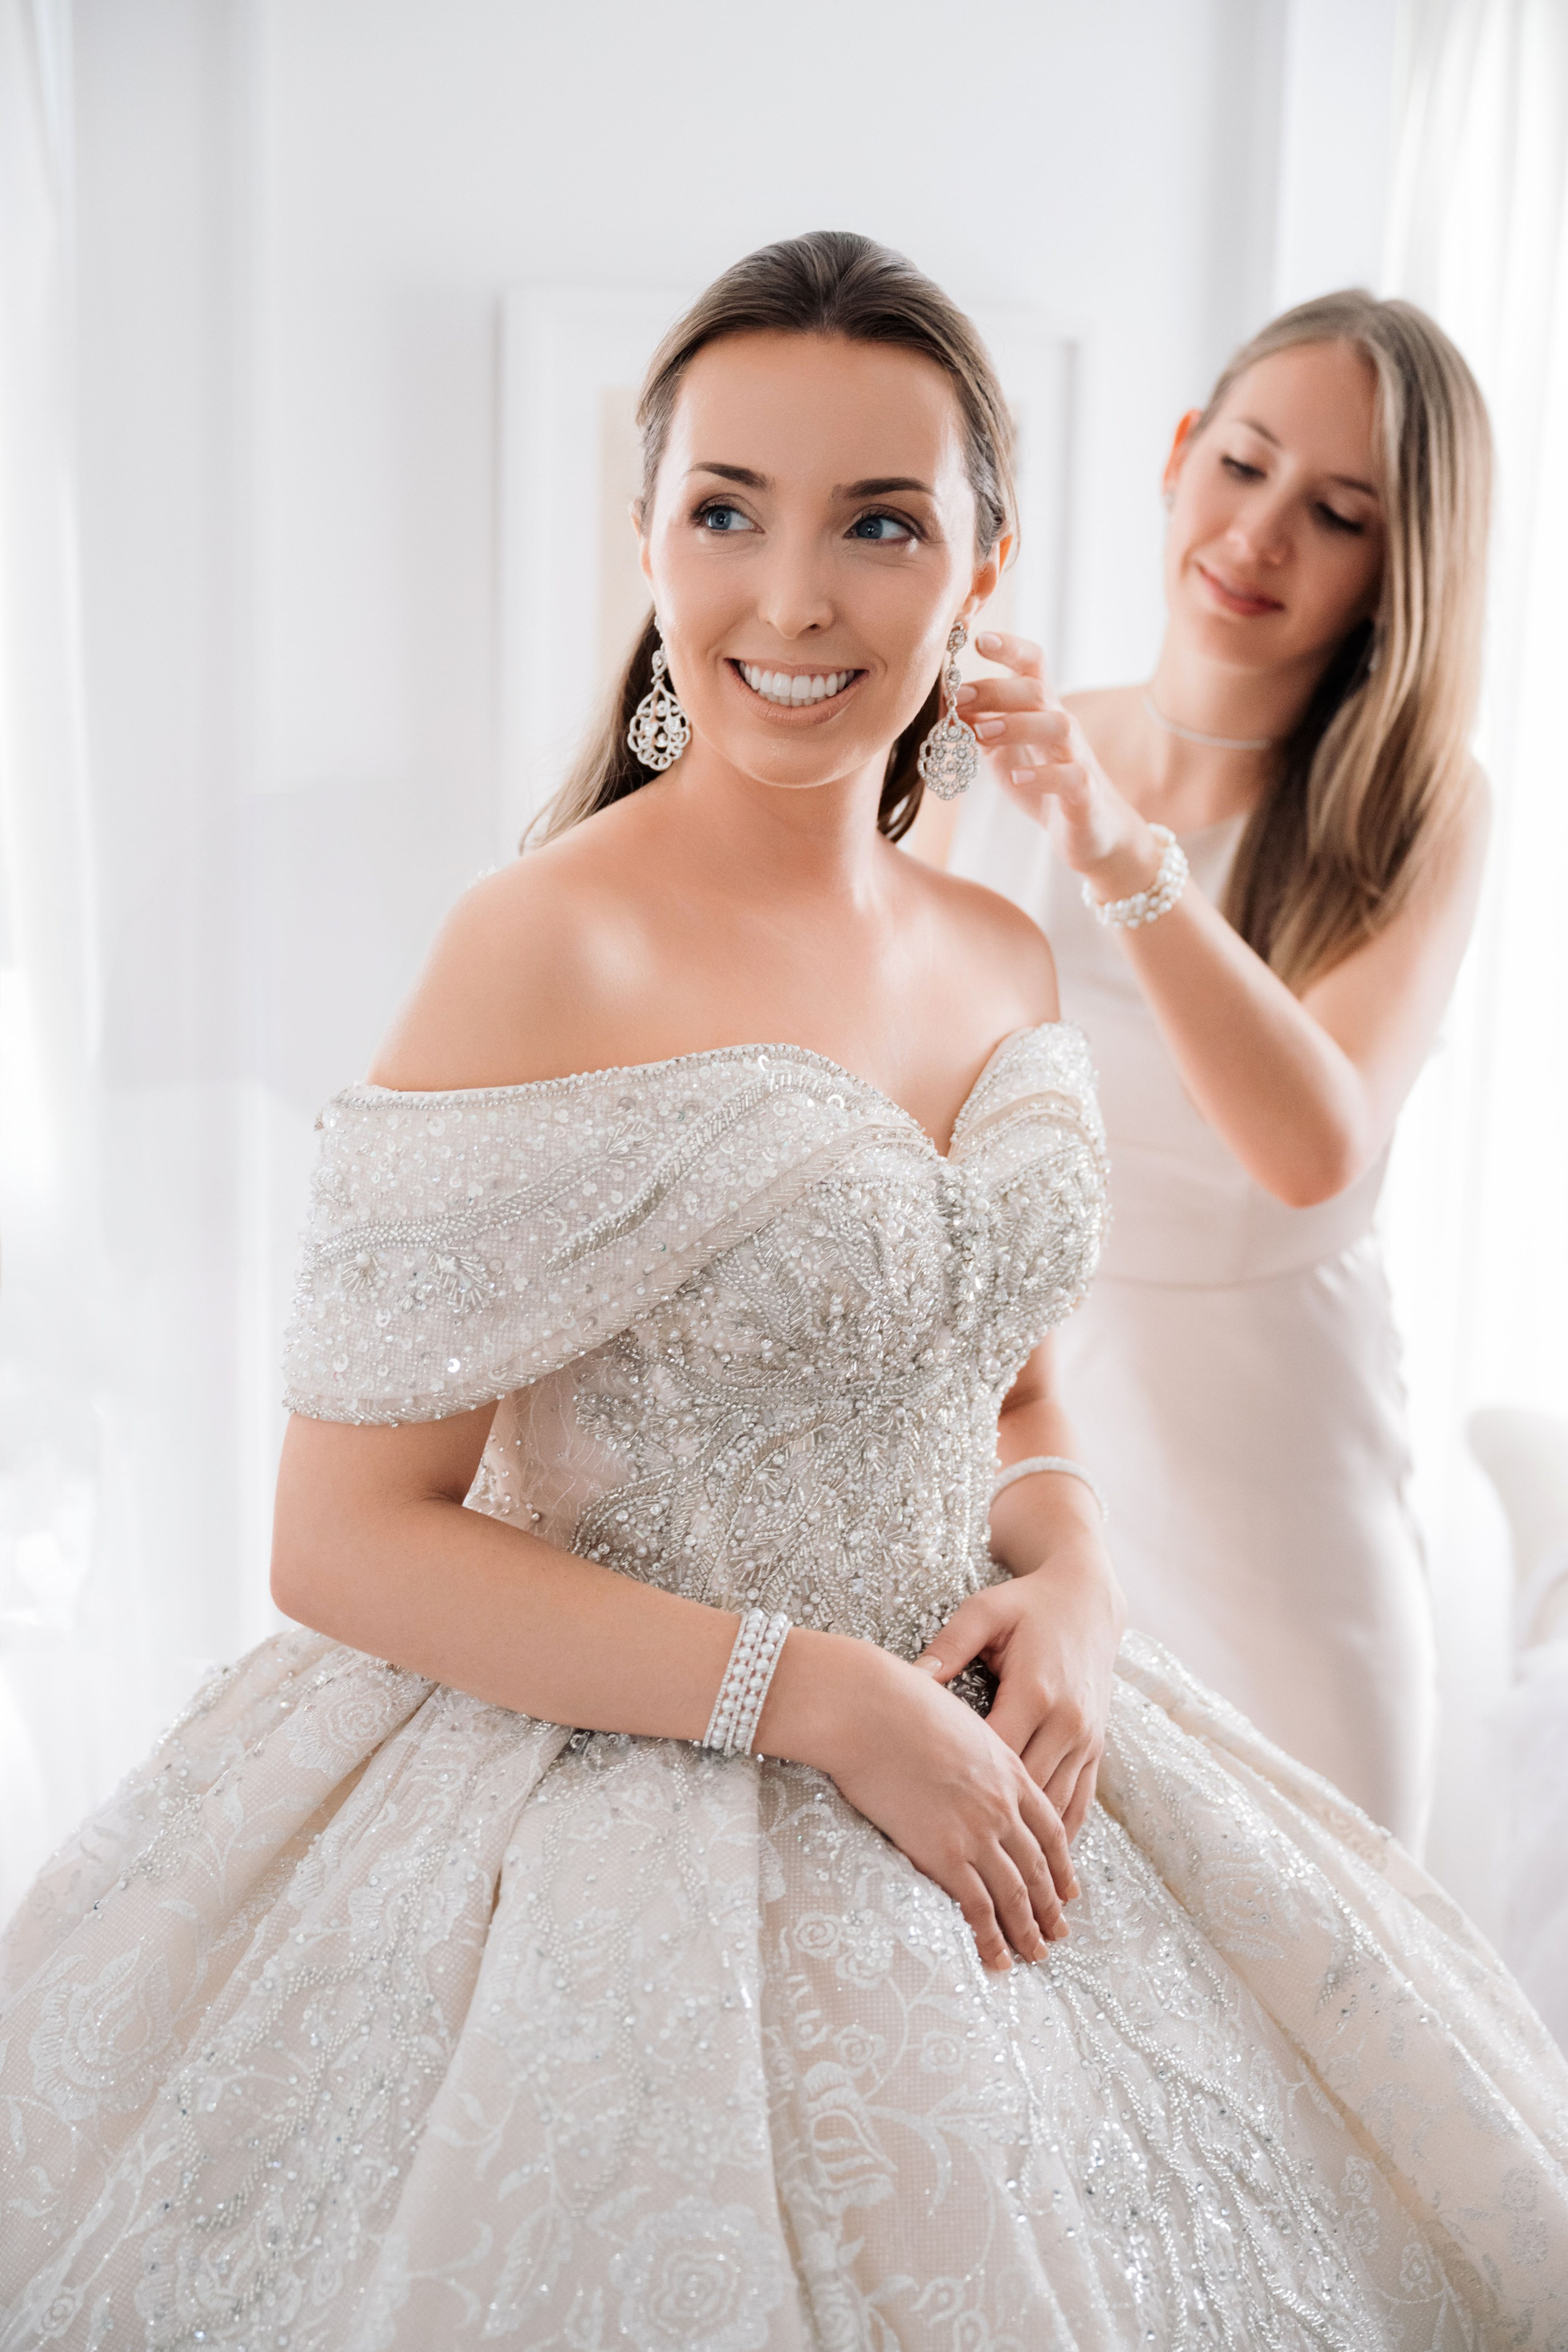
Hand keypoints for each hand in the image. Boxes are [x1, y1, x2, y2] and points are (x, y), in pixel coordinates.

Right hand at [811, 1648, 1077, 1970]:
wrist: (869, 1709)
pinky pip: (977, 1907)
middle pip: (1039, 1867)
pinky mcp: (945, 1853)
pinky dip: (990, 1938)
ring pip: (1016, 1893)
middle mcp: (1003, 1805)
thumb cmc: (897, 1702)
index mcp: (1009, 1769)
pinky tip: (996, 1959)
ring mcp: (977, 1831)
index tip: (1069, 1888)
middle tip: (1058, 1933)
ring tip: (1034, 1955)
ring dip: (1027, 1930)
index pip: (1049, 1827)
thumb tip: (956, 1755)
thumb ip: (969, 1748)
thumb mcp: (955, 1719)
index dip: (1062, 1863)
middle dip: (1051, 1905)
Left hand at [912, 1535, 1119, 1840]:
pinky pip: (1082, 1799)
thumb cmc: (1026, 1604)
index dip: (964, 1792)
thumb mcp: (984, 1612)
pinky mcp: (1097, 1745)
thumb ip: (948, 1647)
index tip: (930, 1821)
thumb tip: (908, 1679)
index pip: (995, 1757)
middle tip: (962, 1870)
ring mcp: (1086, 1738)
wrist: (1088, 1599)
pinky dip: (1064, 1833)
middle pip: (1028, 1795)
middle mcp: (1067, 1722)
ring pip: (1058, 1807)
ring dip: (1036, 1849)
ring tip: (1009, 1889)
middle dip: (998, 1836)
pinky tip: (1045, 1865)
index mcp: (1035, 1692)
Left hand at [958, 632, 1159, 901]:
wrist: (1091, 832)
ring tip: (983, 733)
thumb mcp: (1002, 749)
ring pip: (1058, 726)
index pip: (1032, 664)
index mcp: (1040, 711)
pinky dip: (1043, 775)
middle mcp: (1061, 726)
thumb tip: (941, 699)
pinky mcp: (1084, 793)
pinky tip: (1016, 777)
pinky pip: (1071, 777)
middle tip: (959, 699)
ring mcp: (1076, 758)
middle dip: (997, 689)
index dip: (1010, 647)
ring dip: (1018, 724)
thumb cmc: (1043, 782)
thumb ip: (976, 724)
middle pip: (1037, 690)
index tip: (977, 638)